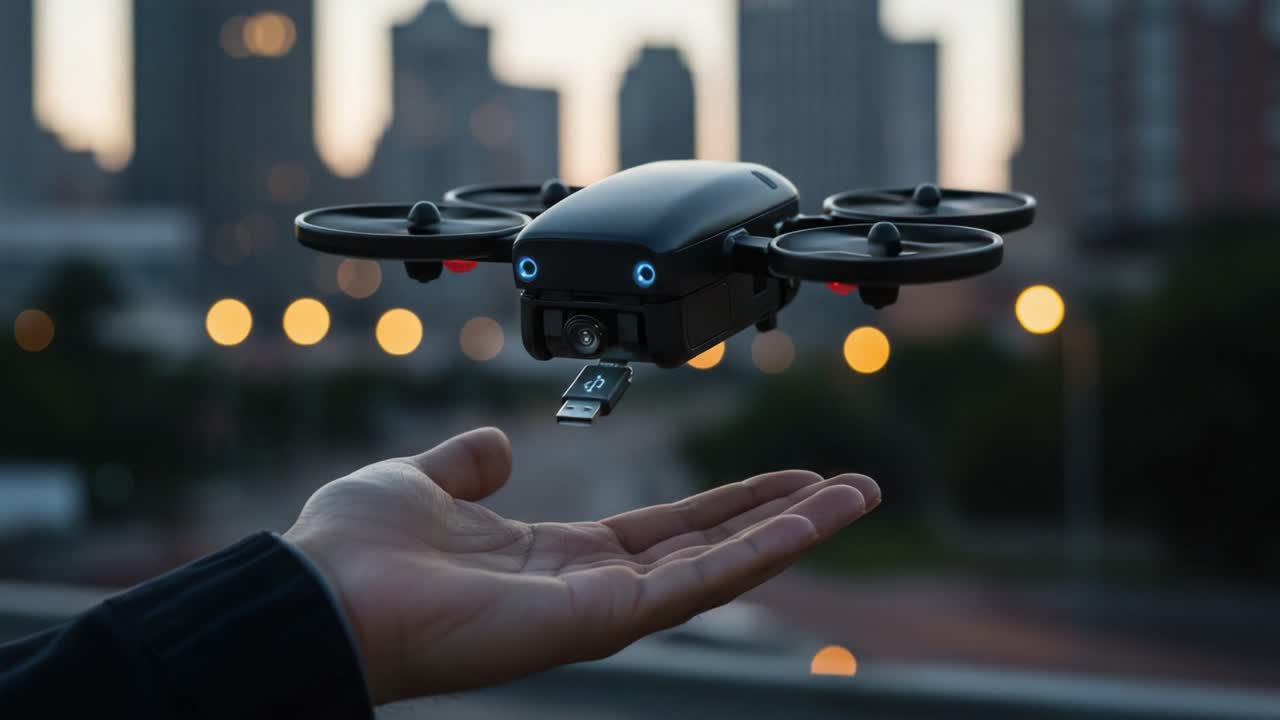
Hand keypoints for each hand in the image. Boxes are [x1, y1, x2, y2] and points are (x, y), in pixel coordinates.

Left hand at [284, 427, 878, 704]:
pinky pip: (696, 583)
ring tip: (853, 497)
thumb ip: (468, 463)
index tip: (781, 480)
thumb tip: (498, 446)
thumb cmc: (356, 547)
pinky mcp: (599, 621)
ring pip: (720, 567)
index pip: (665, 529)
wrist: (320, 592)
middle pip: (709, 547)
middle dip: (780, 517)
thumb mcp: (424, 480)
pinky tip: (807, 521)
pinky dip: (757, 550)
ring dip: (791, 531)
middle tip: (847, 489)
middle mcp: (586, 586)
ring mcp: (598, 610)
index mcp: (554, 555)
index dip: (726, 504)